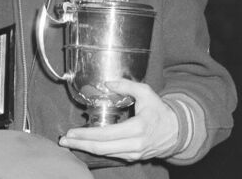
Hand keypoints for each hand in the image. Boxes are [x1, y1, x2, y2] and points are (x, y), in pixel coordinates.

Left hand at [58, 80, 179, 161]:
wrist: (177, 131)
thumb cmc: (160, 111)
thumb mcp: (146, 93)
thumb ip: (127, 86)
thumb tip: (107, 83)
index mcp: (138, 128)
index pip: (106, 134)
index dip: (86, 135)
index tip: (71, 132)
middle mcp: (135, 144)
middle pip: (101, 148)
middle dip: (80, 144)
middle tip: (63, 140)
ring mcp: (134, 153)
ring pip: (105, 153)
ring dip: (86, 148)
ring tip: (71, 142)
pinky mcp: (133, 157)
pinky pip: (111, 155)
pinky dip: (97, 149)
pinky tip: (87, 144)